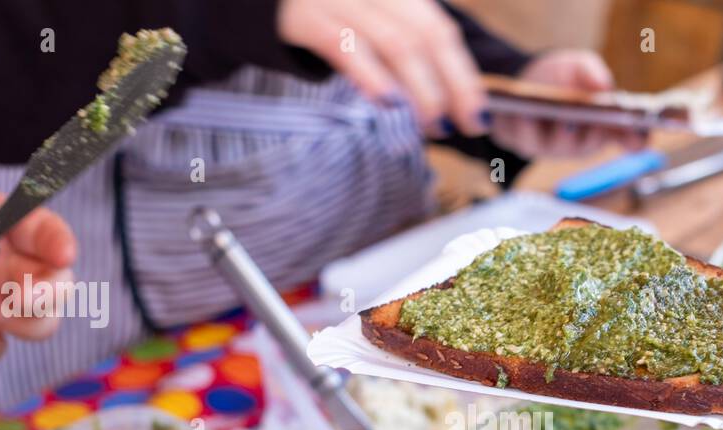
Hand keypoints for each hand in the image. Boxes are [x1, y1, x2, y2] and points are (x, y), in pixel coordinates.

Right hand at [278, 0, 486, 134]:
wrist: (244, 1)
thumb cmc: (314, 16)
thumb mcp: (364, 18)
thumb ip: (401, 46)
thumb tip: (448, 98)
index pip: (438, 27)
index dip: (462, 72)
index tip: (478, 113)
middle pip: (424, 35)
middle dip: (449, 86)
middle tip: (460, 126)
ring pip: (394, 42)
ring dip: (419, 90)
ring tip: (432, 125)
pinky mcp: (300, 12)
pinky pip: (345, 45)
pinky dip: (372, 76)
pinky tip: (390, 104)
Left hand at [490, 50, 648, 157]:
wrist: (520, 83)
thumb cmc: (559, 77)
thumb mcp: (578, 66)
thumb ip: (591, 72)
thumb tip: (604, 87)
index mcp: (606, 123)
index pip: (630, 137)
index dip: (638, 139)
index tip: (642, 137)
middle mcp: (586, 140)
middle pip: (596, 141)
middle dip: (597, 131)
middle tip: (599, 120)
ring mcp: (558, 147)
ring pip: (565, 145)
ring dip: (564, 133)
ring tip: (564, 119)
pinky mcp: (530, 147)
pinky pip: (530, 141)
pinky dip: (528, 128)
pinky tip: (526, 116)